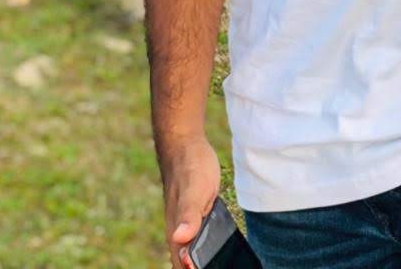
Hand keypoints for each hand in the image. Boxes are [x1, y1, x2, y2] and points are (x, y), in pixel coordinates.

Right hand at [161, 134, 221, 268]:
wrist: (186, 145)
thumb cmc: (190, 166)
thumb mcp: (194, 188)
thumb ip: (188, 214)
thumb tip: (180, 239)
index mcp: (176, 232)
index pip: (183, 266)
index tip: (215, 267)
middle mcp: (179, 233)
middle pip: (187, 263)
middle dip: (203, 265)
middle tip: (223, 263)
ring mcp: (187, 225)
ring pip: (194, 252)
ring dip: (206, 258)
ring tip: (224, 259)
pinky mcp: (195, 217)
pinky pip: (200, 239)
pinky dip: (208, 247)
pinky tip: (219, 248)